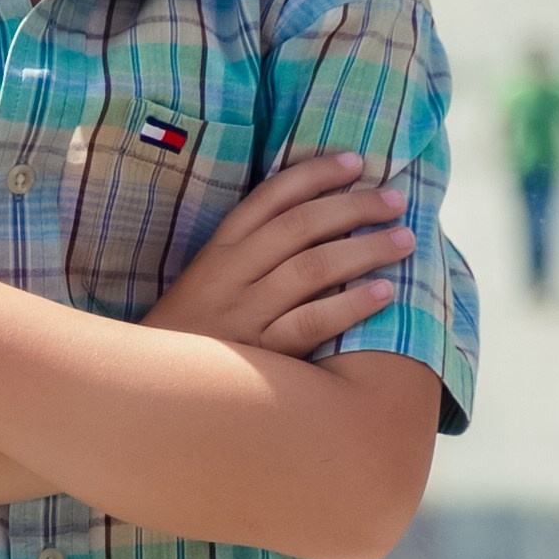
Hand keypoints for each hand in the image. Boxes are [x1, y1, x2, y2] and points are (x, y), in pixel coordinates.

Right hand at [147, 153, 413, 356]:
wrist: (154, 396)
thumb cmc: (192, 337)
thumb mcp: (208, 284)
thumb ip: (250, 255)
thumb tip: (315, 222)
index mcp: (218, 251)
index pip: (270, 197)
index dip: (315, 174)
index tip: (357, 161)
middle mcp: (230, 276)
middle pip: (300, 226)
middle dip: (353, 206)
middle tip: (395, 199)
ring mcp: (244, 315)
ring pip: (312, 269)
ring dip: (365, 249)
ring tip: (403, 240)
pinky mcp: (260, 356)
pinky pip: (312, 323)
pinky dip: (351, 305)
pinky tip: (384, 293)